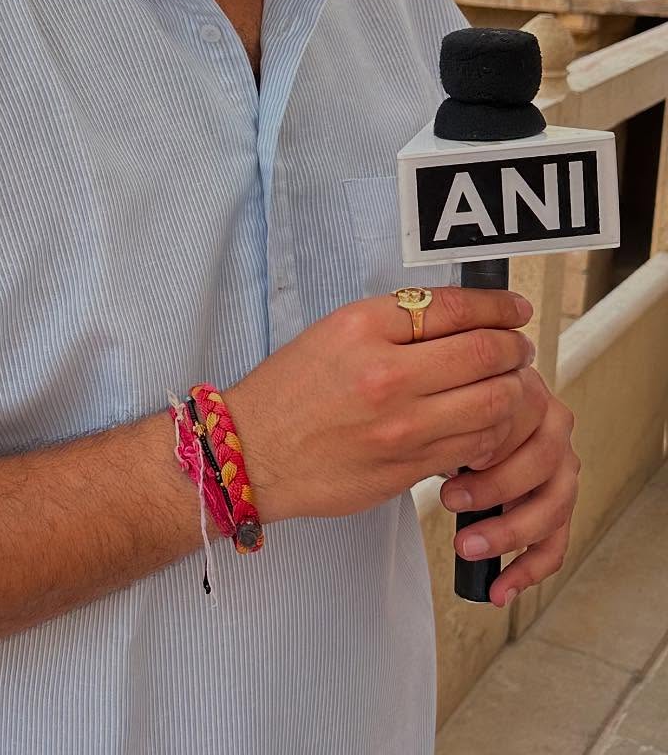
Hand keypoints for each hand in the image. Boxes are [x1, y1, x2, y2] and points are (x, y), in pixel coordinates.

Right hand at [224, 286, 535, 524]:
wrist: (252, 451)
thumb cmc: (289, 392)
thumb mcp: (331, 334)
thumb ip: (392, 325)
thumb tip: (459, 321)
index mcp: (362, 327)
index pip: (453, 307)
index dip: (497, 306)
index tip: (515, 309)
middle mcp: (386, 372)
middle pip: (485, 353)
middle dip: (514, 349)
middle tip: (519, 348)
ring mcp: (402, 424)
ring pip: (494, 403)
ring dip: (514, 391)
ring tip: (510, 385)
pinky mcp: (410, 466)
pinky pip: (477, 446)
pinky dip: (496, 432)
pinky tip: (489, 423)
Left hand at [439, 374, 578, 608]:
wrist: (455, 413)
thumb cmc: (450, 407)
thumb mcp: (444, 401)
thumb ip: (446, 412)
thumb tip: (423, 435)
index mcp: (526, 394)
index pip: (524, 418)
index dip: (493, 441)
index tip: (456, 461)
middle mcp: (553, 428)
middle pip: (542, 461)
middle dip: (495, 487)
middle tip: (450, 500)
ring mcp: (562, 467)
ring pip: (553, 505)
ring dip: (509, 531)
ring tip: (465, 545)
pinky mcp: (558, 504)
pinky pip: (554, 542)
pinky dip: (527, 569)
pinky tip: (499, 589)